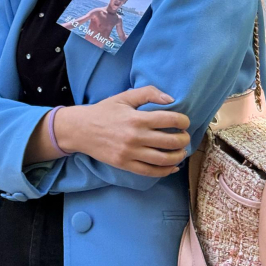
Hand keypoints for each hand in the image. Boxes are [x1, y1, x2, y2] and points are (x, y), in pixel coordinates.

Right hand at [56, 86, 190, 176]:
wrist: (80, 129)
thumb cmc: (105, 111)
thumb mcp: (125, 97)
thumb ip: (149, 93)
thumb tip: (171, 99)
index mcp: (137, 118)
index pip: (170, 120)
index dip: (183, 121)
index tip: (185, 122)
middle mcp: (135, 137)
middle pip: (170, 141)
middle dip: (184, 140)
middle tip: (185, 137)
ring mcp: (130, 153)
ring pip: (163, 159)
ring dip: (178, 156)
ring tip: (182, 152)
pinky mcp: (125, 164)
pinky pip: (150, 172)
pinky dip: (165, 171)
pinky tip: (173, 166)